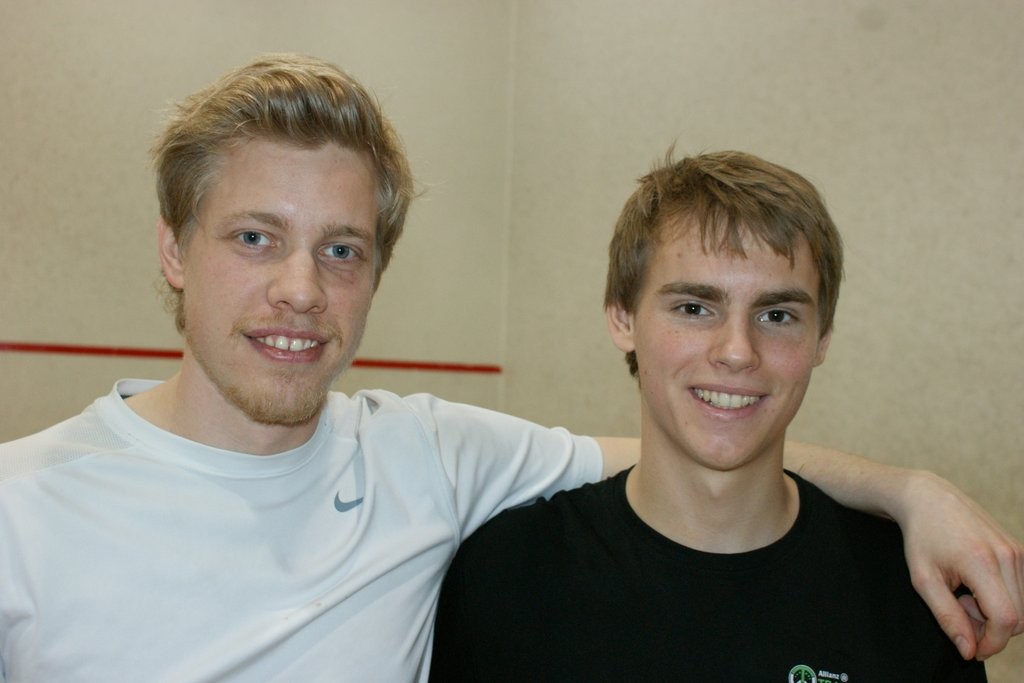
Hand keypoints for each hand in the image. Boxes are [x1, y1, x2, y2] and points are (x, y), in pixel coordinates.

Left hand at [900, 470, 1023, 659]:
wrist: (929, 498)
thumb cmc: (921, 537)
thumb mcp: (923, 579)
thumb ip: (947, 617)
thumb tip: (968, 650)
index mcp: (981, 562)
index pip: (1006, 620)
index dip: (991, 643)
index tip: (971, 648)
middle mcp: (1008, 555)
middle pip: (1018, 619)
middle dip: (990, 628)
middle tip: (958, 609)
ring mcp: (1018, 551)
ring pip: (1022, 607)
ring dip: (995, 613)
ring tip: (963, 595)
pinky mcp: (1020, 550)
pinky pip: (1022, 591)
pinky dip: (1002, 598)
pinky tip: (975, 586)